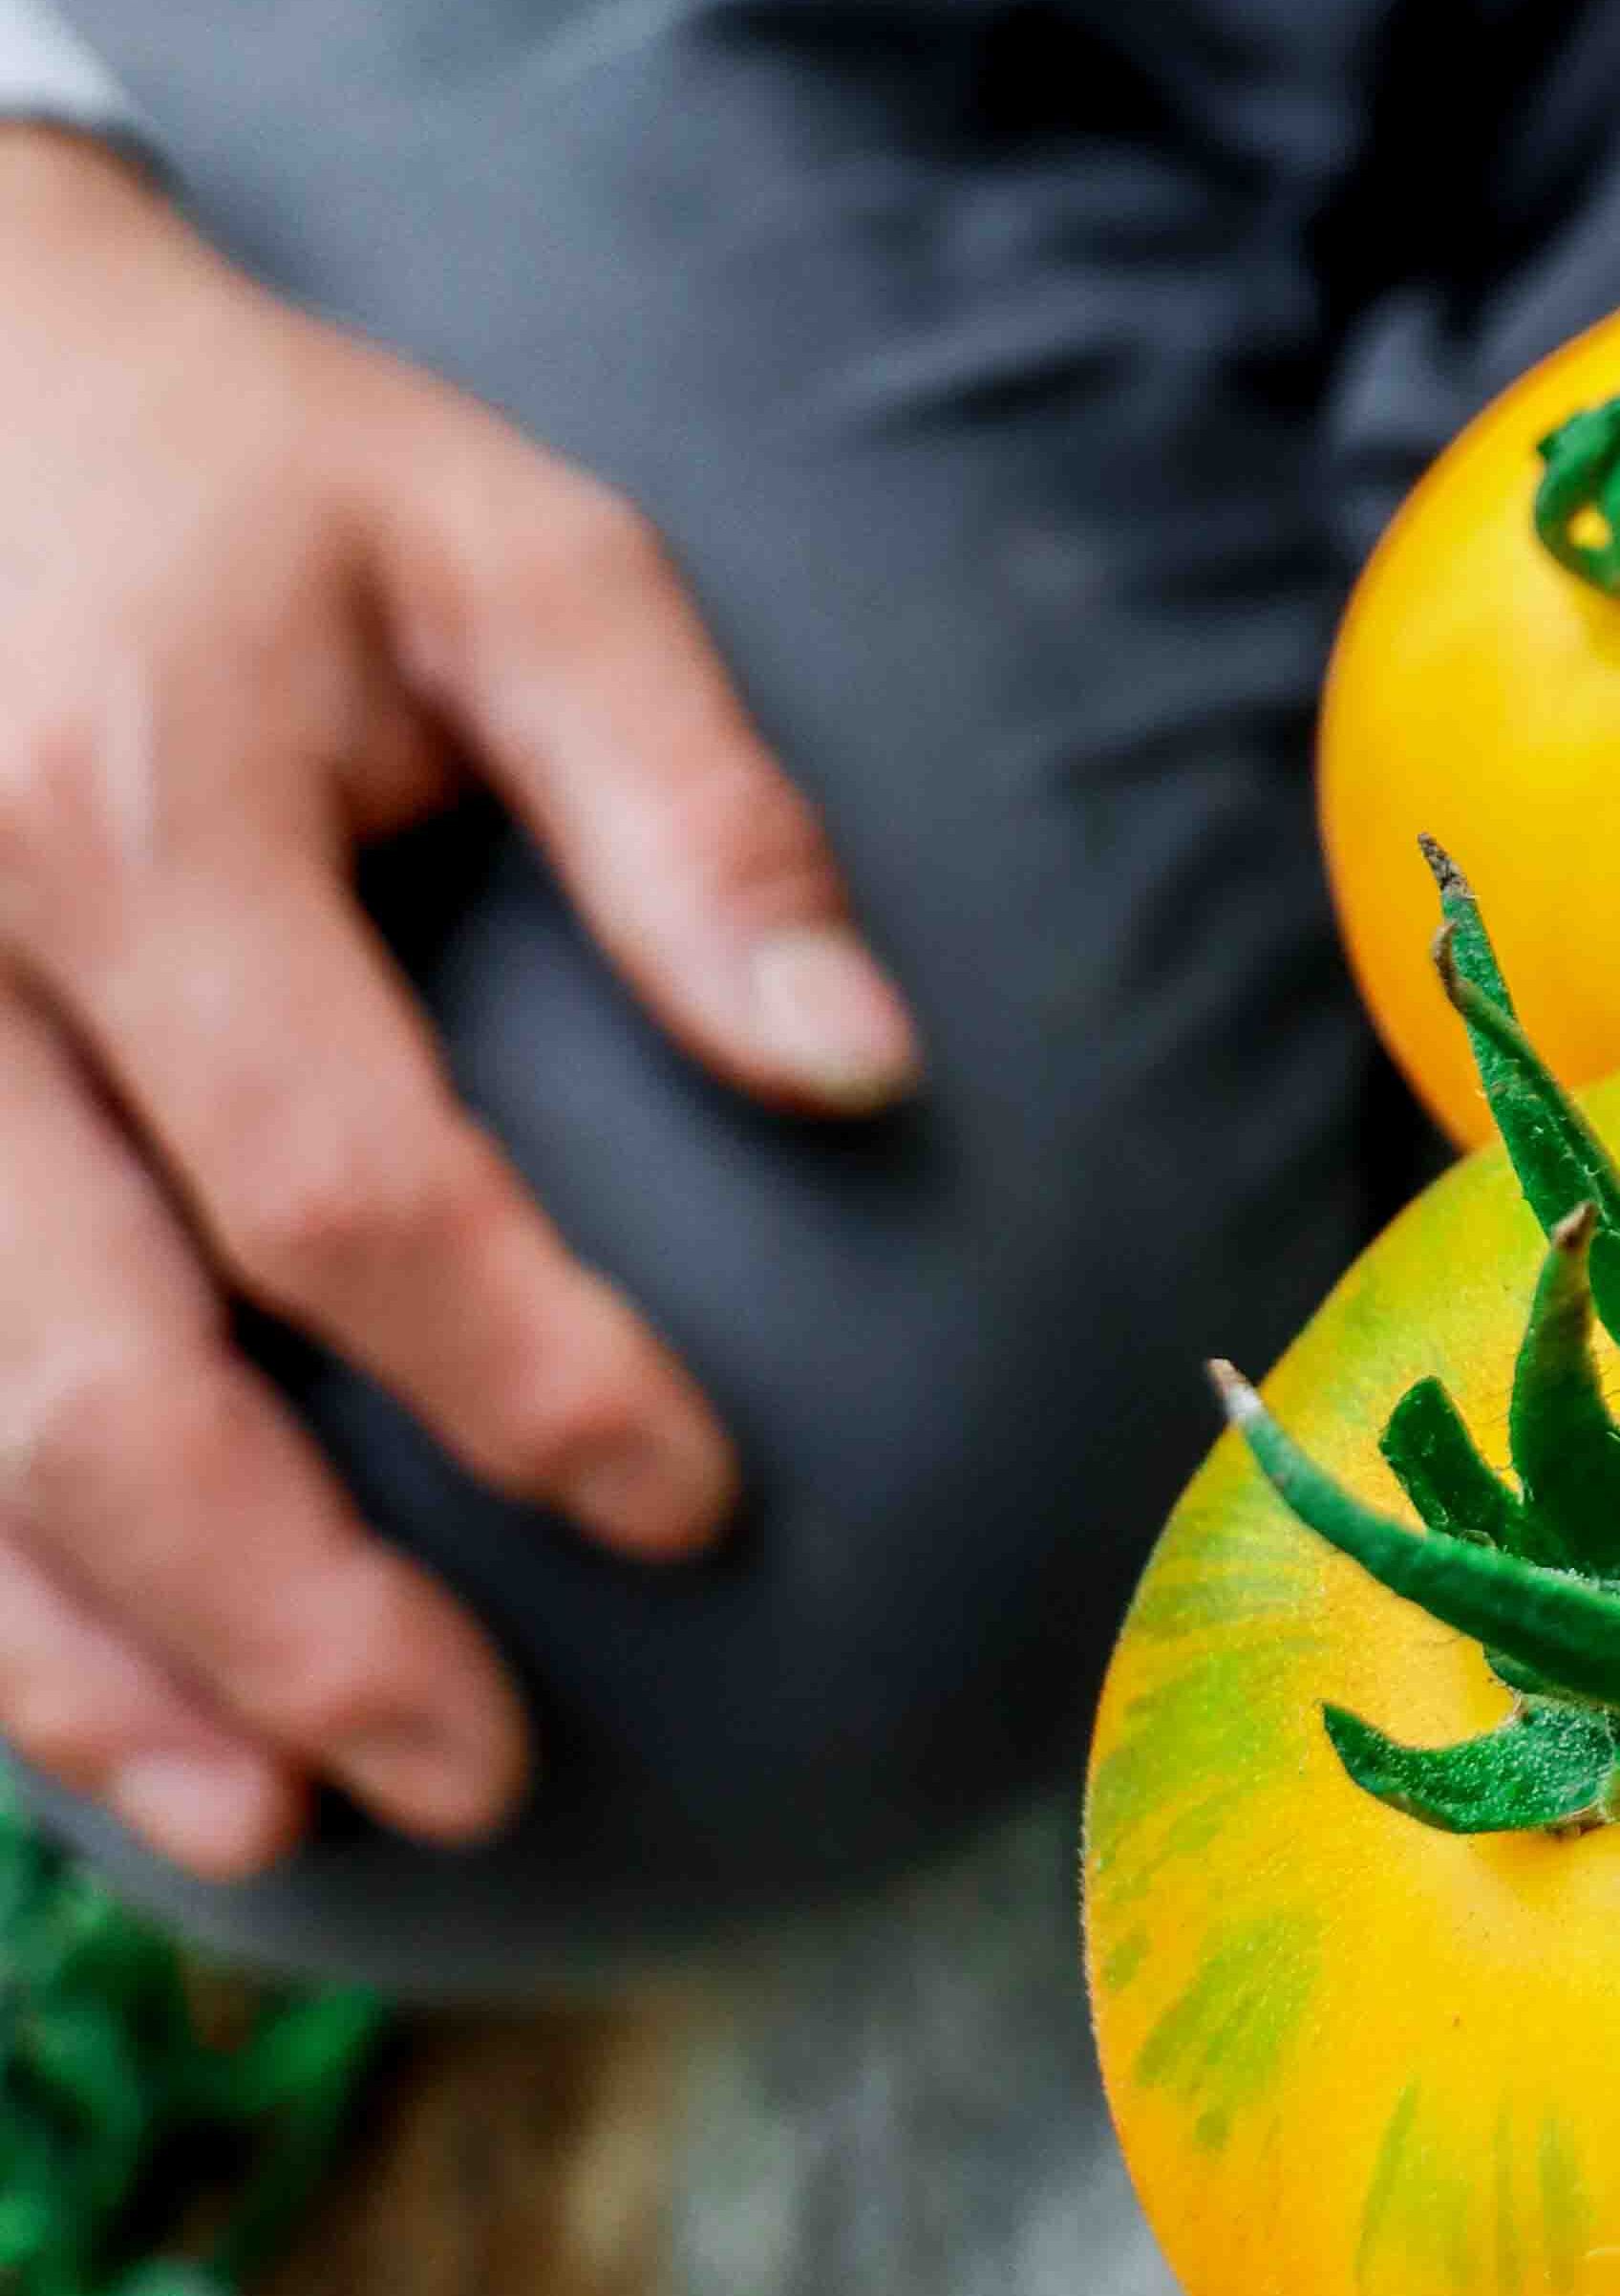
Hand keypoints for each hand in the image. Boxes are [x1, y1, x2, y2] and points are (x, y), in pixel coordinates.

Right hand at [0, 132, 919, 1878]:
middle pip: (81, 1378)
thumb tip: (864, 1060)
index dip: (521, 1376)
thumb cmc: (258, 470)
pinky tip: (92, 1703)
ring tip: (269, 1825)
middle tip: (476, 1769)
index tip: (687, 1501)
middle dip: (281, 1617)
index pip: (340, 1192)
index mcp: (125, 824)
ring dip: (83, 1665)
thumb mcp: (511, 556)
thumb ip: (693, 808)